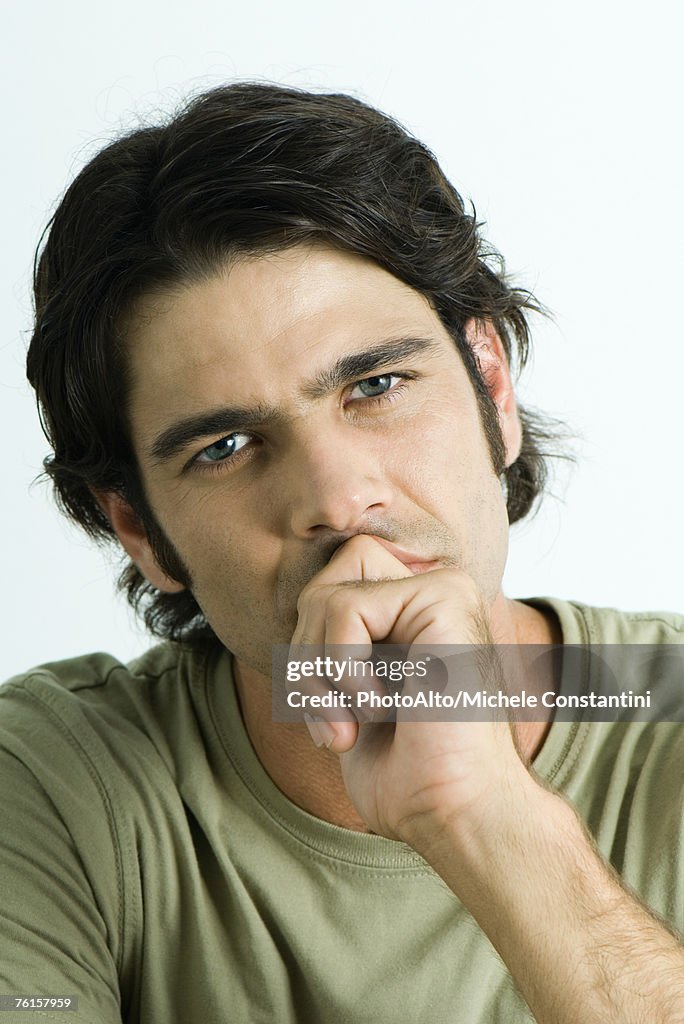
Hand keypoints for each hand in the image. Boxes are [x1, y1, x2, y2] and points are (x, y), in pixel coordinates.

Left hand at [291, 535, 533, 851]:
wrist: (458, 813)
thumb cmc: (409, 775)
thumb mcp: (349, 701)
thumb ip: (330, 648)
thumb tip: (299, 615)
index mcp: (413, 613)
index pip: (324, 591)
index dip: (307, 653)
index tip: (330, 716)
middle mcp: (431, 592)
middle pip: (318, 588)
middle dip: (303, 661)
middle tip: (334, 723)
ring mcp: (442, 588)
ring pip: (322, 597)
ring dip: (318, 676)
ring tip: (353, 724)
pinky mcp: (444, 596)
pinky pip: (344, 608)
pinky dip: (342, 669)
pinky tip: (381, 709)